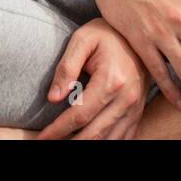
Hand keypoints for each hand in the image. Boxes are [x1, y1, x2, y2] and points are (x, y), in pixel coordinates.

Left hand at [37, 19, 148, 139]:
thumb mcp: (82, 40)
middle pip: (94, 134)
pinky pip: (123, 138)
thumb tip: (53, 98)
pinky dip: (106, 143)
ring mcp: (135, 108)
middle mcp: (126, 98)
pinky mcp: (138, 112)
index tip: (41, 138)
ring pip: (109, 140)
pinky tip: (88, 141)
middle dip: (69, 143)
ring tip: (65, 143)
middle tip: (49, 144)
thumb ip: (66, 68)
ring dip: (87, 145)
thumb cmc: (106, 34)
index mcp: (111, 80)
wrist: (138, 35)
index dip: (58, 130)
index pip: (79, 114)